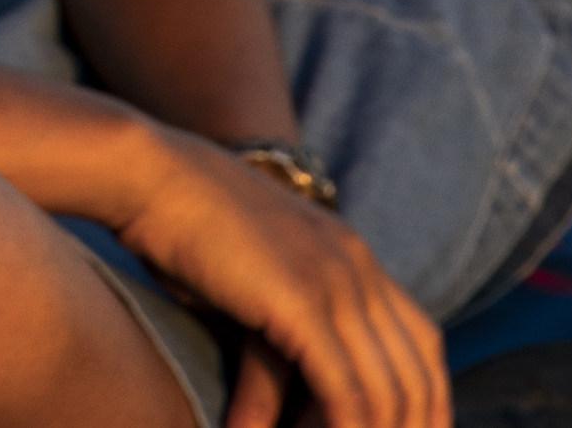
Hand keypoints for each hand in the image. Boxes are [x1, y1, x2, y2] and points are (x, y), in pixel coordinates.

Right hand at [107, 131, 446, 427]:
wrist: (145, 169)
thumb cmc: (175, 219)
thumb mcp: (246, 263)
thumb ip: (275, 307)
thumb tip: (269, 361)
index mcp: (350, 252)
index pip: (422, 341)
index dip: (426, 396)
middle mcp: (357, 265)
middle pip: (419, 370)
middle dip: (415, 426)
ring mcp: (333, 281)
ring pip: (387, 389)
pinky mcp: (300, 302)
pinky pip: (344, 389)